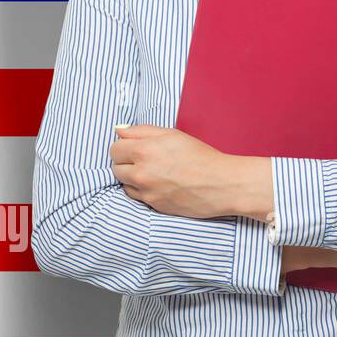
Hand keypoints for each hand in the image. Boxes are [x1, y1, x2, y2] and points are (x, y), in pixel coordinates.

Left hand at [110, 124, 242, 218]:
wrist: (222, 184)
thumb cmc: (202, 156)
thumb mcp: (174, 135)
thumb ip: (142, 131)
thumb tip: (119, 130)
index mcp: (145, 150)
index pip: (115, 148)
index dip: (126, 146)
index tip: (137, 147)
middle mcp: (141, 172)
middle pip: (116, 166)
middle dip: (127, 161)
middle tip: (147, 159)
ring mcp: (146, 191)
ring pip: (123, 183)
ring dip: (133, 177)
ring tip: (155, 172)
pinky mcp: (152, 205)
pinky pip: (135, 196)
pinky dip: (142, 190)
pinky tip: (159, 184)